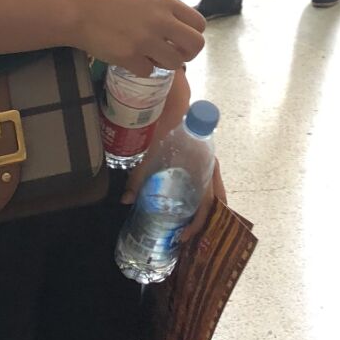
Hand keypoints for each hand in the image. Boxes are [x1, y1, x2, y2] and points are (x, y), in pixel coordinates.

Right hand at [72, 0, 204, 74]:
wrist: (80, 13)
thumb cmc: (112, 4)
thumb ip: (166, 11)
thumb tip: (184, 32)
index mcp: (166, 1)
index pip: (199, 24)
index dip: (193, 35)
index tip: (182, 40)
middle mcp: (160, 20)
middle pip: (196, 45)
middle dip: (188, 54)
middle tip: (176, 55)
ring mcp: (145, 39)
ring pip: (175, 63)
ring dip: (165, 64)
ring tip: (150, 56)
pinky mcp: (130, 57)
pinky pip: (149, 71)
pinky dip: (141, 68)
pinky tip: (131, 58)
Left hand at [120, 70, 226, 236]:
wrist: (174, 101)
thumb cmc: (165, 128)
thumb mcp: (150, 154)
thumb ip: (137, 178)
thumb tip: (124, 201)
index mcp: (204, 168)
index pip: (208, 203)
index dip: (198, 223)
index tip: (184, 236)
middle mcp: (211, 168)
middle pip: (215, 202)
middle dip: (205, 222)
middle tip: (188, 238)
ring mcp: (209, 164)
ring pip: (213, 194)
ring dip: (203, 212)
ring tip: (187, 227)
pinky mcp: (202, 161)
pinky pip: (206, 185)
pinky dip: (199, 199)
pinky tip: (185, 207)